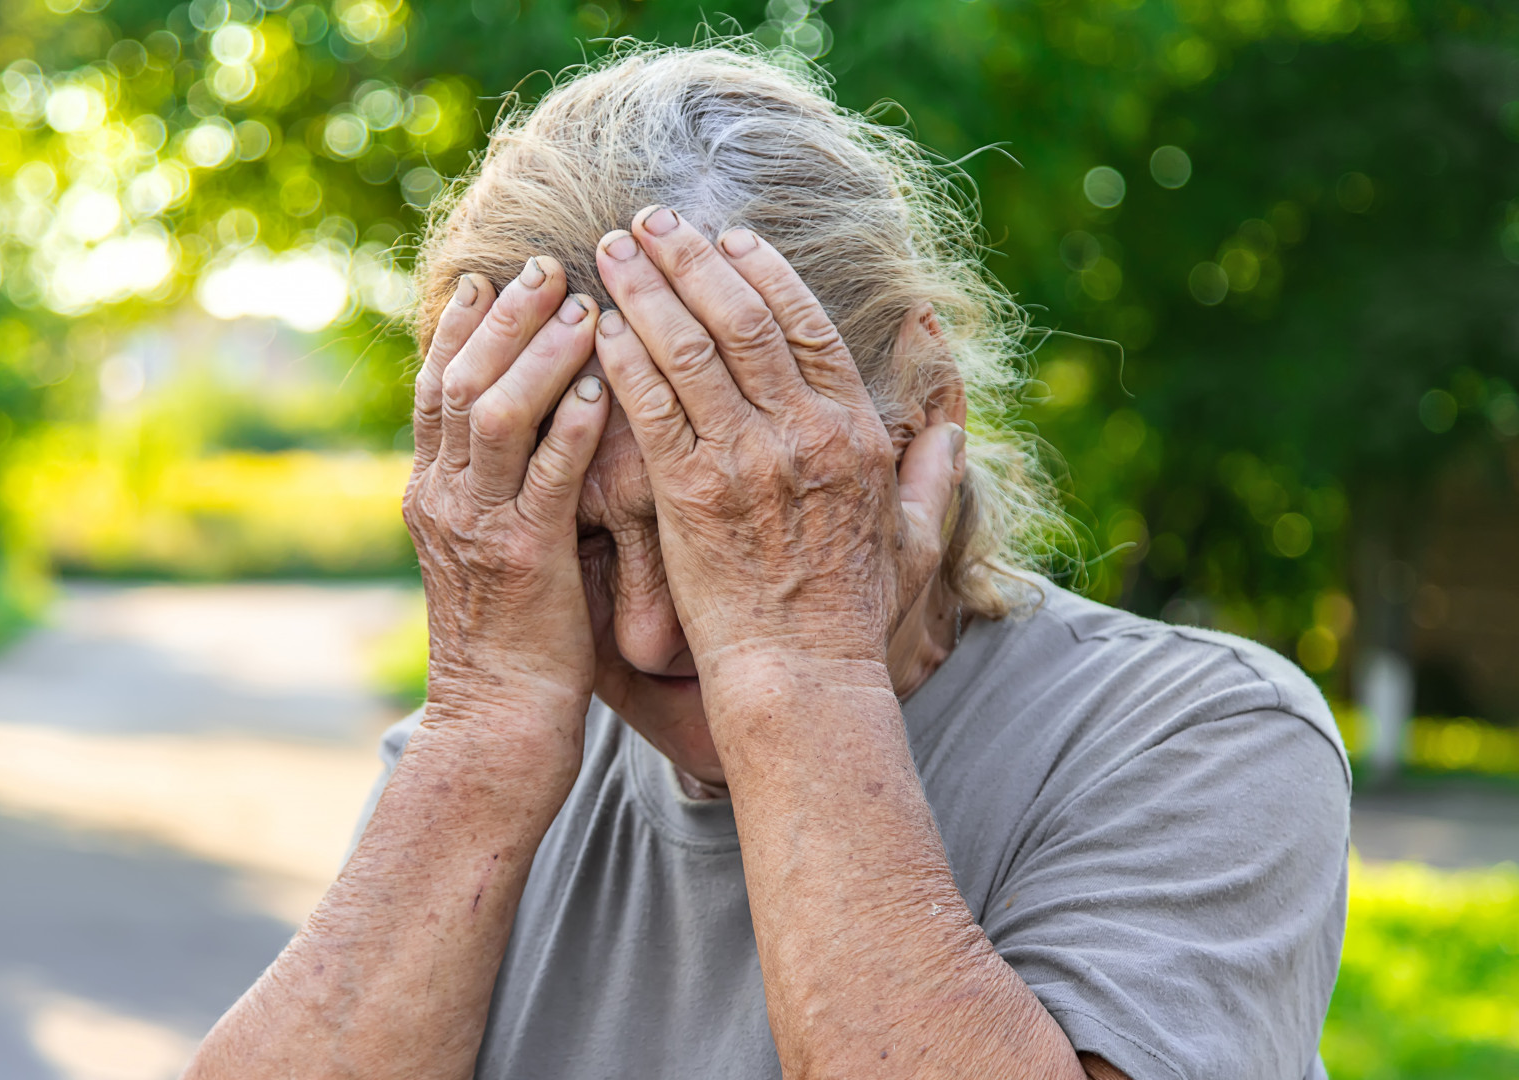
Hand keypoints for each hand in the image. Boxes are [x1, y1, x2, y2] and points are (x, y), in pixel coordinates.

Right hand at [406, 257, 610, 755]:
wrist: (494, 723)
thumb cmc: (509, 639)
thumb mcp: (485, 547)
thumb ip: (495, 486)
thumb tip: (526, 424)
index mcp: (430, 492)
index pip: (434, 386)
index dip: (462, 327)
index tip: (491, 275)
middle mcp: (441, 499)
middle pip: (458, 381)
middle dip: (503, 318)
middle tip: (547, 264)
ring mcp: (476, 527)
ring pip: (493, 415)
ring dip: (540, 354)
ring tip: (583, 306)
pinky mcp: (523, 559)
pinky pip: (546, 477)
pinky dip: (574, 426)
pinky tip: (607, 387)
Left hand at [591, 208, 964, 680]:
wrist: (801, 677)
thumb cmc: (855, 615)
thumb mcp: (916, 539)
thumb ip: (936, 471)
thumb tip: (952, 419)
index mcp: (857, 433)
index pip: (805, 325)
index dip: (762, 271)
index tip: (726, 236)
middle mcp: (804, 433)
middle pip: (742, 318)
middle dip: (691, 259)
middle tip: (650, 220)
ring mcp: (746, 460)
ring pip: (691, 350)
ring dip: (647, 290)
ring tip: (613, 250)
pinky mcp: (691, 494)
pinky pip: (652, 408)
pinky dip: (625, 359)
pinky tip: (600, 326)